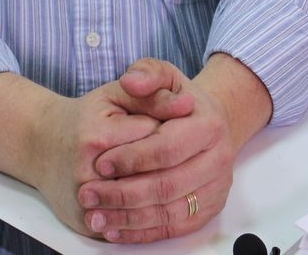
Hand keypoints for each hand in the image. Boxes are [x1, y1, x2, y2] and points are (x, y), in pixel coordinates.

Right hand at [28, 80, 162, 235]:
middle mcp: (88, 173)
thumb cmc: (86, 116)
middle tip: (171, 153)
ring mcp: (87, 203)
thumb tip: (189, 103)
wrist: (43, 144)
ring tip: (167, 174)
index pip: (157, 140)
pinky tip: (155, 200)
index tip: (170, 127)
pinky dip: (147, 217)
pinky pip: (128, 227)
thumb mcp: (116, 94)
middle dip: (169, 164)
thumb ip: (151, 94)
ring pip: (144, 206)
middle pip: (153, 175)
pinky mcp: (87, 224)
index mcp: (98, 136)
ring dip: (163, 193)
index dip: (171, 132)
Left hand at [77, 56, 270, 243]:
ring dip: (129, 218)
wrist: (203, 121)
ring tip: (95, 217)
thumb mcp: (162, 74)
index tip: (100, 164)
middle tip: (88, 196)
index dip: (131, 158)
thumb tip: (131, 81)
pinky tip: (115, 229)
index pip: (166, 148)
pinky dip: (143, 233)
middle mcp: (218, 159)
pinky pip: (174, 228)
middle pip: (167, 185)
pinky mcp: (208, 210)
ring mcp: (216, 188)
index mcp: (209, 124)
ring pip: (169, 213)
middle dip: (123, 194)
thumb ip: (146, 73)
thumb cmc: (175, 98)